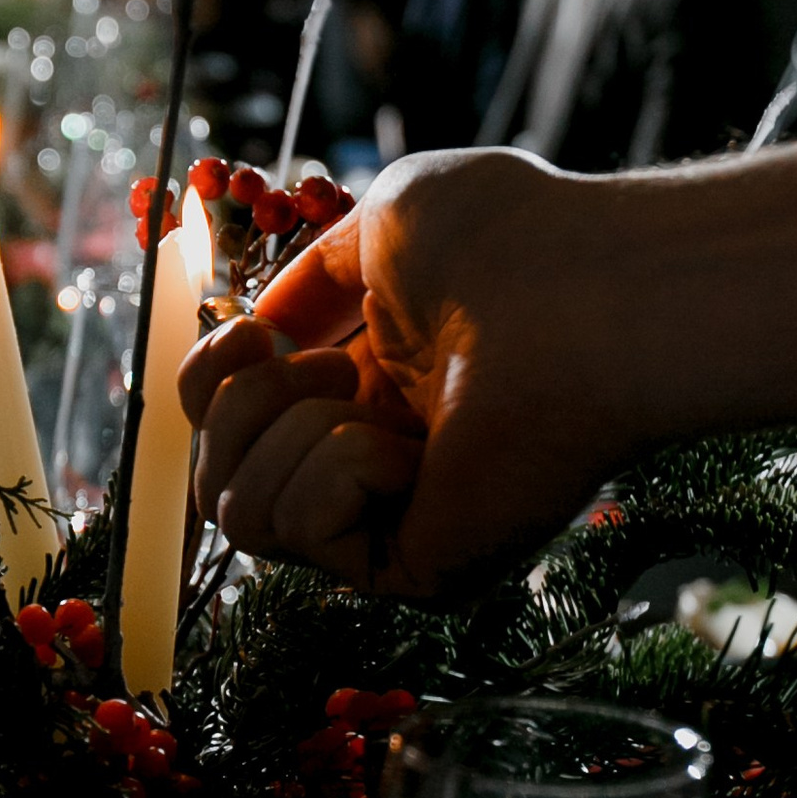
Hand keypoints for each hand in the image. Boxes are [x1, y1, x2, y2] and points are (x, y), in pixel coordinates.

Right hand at [181, 149, 630, 595]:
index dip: (213, 379)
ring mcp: (388, 526)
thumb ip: (310, 280)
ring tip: (371, 397)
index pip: (227, 427)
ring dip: (285, 430)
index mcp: (365, 396)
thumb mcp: (379, 227)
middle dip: (244, 403)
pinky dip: (335, 465)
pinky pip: (295, 531)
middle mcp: (370, 471)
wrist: (585, 291)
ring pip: (236, 513)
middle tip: (339, 366)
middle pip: (211, 479)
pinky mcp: (407, 570)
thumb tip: (263, 330)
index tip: (258, 334)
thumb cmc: (512, 243)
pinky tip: (409, 445)